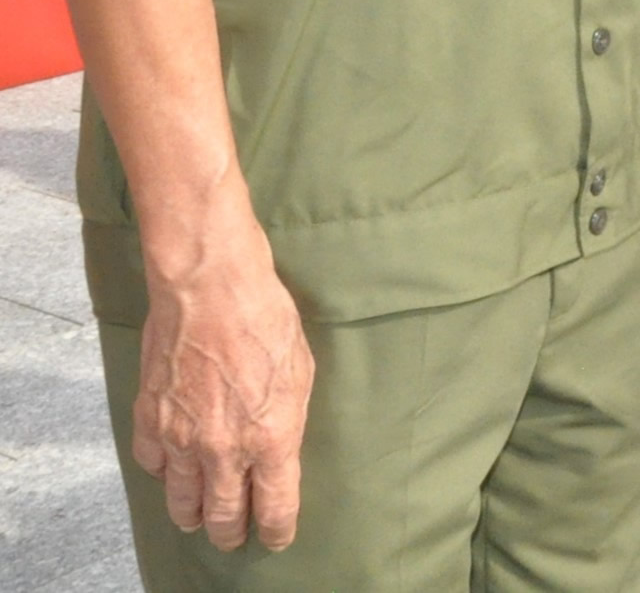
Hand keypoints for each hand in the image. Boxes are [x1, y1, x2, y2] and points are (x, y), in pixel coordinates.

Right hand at [133, 217, 313, 552]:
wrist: (211, 290)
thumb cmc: (266, 321)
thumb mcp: (300, 373)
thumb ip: (287, 420)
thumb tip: (279, 448)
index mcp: (271, 439)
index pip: (274, 507)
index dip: (277, 529)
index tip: (278, 538)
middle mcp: (224, 449)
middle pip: (225, 514)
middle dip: (231, 531)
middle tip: (233, 537)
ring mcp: (182, 439)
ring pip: (183, 501)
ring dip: (193, 515)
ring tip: (198, 520)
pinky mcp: (150, 420)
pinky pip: (154, 465)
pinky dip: (164, 474)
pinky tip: (171, 472)